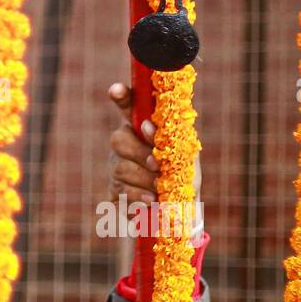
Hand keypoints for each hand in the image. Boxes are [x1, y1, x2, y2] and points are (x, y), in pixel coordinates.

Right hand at [107, 82, 201, 206]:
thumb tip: (152, 130)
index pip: (129, 107)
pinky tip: (151, 201)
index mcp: (142, 129)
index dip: (121, 97)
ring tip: (160, 189)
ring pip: (120, 168)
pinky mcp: (114, 192)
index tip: (117, 89)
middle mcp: (125, 145)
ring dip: (144, 179)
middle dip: (138, 152)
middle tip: (157, 164)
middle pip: (118, 140)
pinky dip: (137, 197)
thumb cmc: (182, 176)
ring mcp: (116, 168)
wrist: (179, 212)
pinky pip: (120, 192)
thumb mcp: (186, 155)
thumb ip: (174, 139)